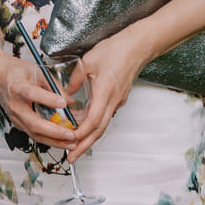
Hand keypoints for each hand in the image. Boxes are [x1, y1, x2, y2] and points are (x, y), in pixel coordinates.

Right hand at [0, 51, 83, 148]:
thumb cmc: (16, 72)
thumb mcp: (37, 71)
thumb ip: (54, 85)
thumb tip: (70, 100)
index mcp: (17, 87)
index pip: (32, 94)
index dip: (48, 99)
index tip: (64, 103)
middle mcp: (15, 105)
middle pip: (34, 122)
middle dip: (55, 131)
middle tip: (71, 134)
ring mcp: (15, 117)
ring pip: (34, 133)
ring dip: (54, 140)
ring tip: (71, 143)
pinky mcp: (17, 123)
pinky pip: (34, 134)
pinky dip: (48, 139)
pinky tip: (62, 140)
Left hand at [62, 27, 150, 159]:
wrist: (138, 46)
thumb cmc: (116, 50)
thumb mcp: (89, 61)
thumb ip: (75, 79)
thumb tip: (66, 93)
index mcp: (106, 92)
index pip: (94, 120)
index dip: (82, 133)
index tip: (70, 141)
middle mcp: (113, 100)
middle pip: (99, 130)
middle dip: (85, 146)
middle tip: (72, 158)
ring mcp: (118, 100)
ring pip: (103, 125)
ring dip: (89, 138)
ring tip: (75, 148)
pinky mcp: (118, 98)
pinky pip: (105, 116)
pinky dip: (94, 125)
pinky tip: (84, 127)